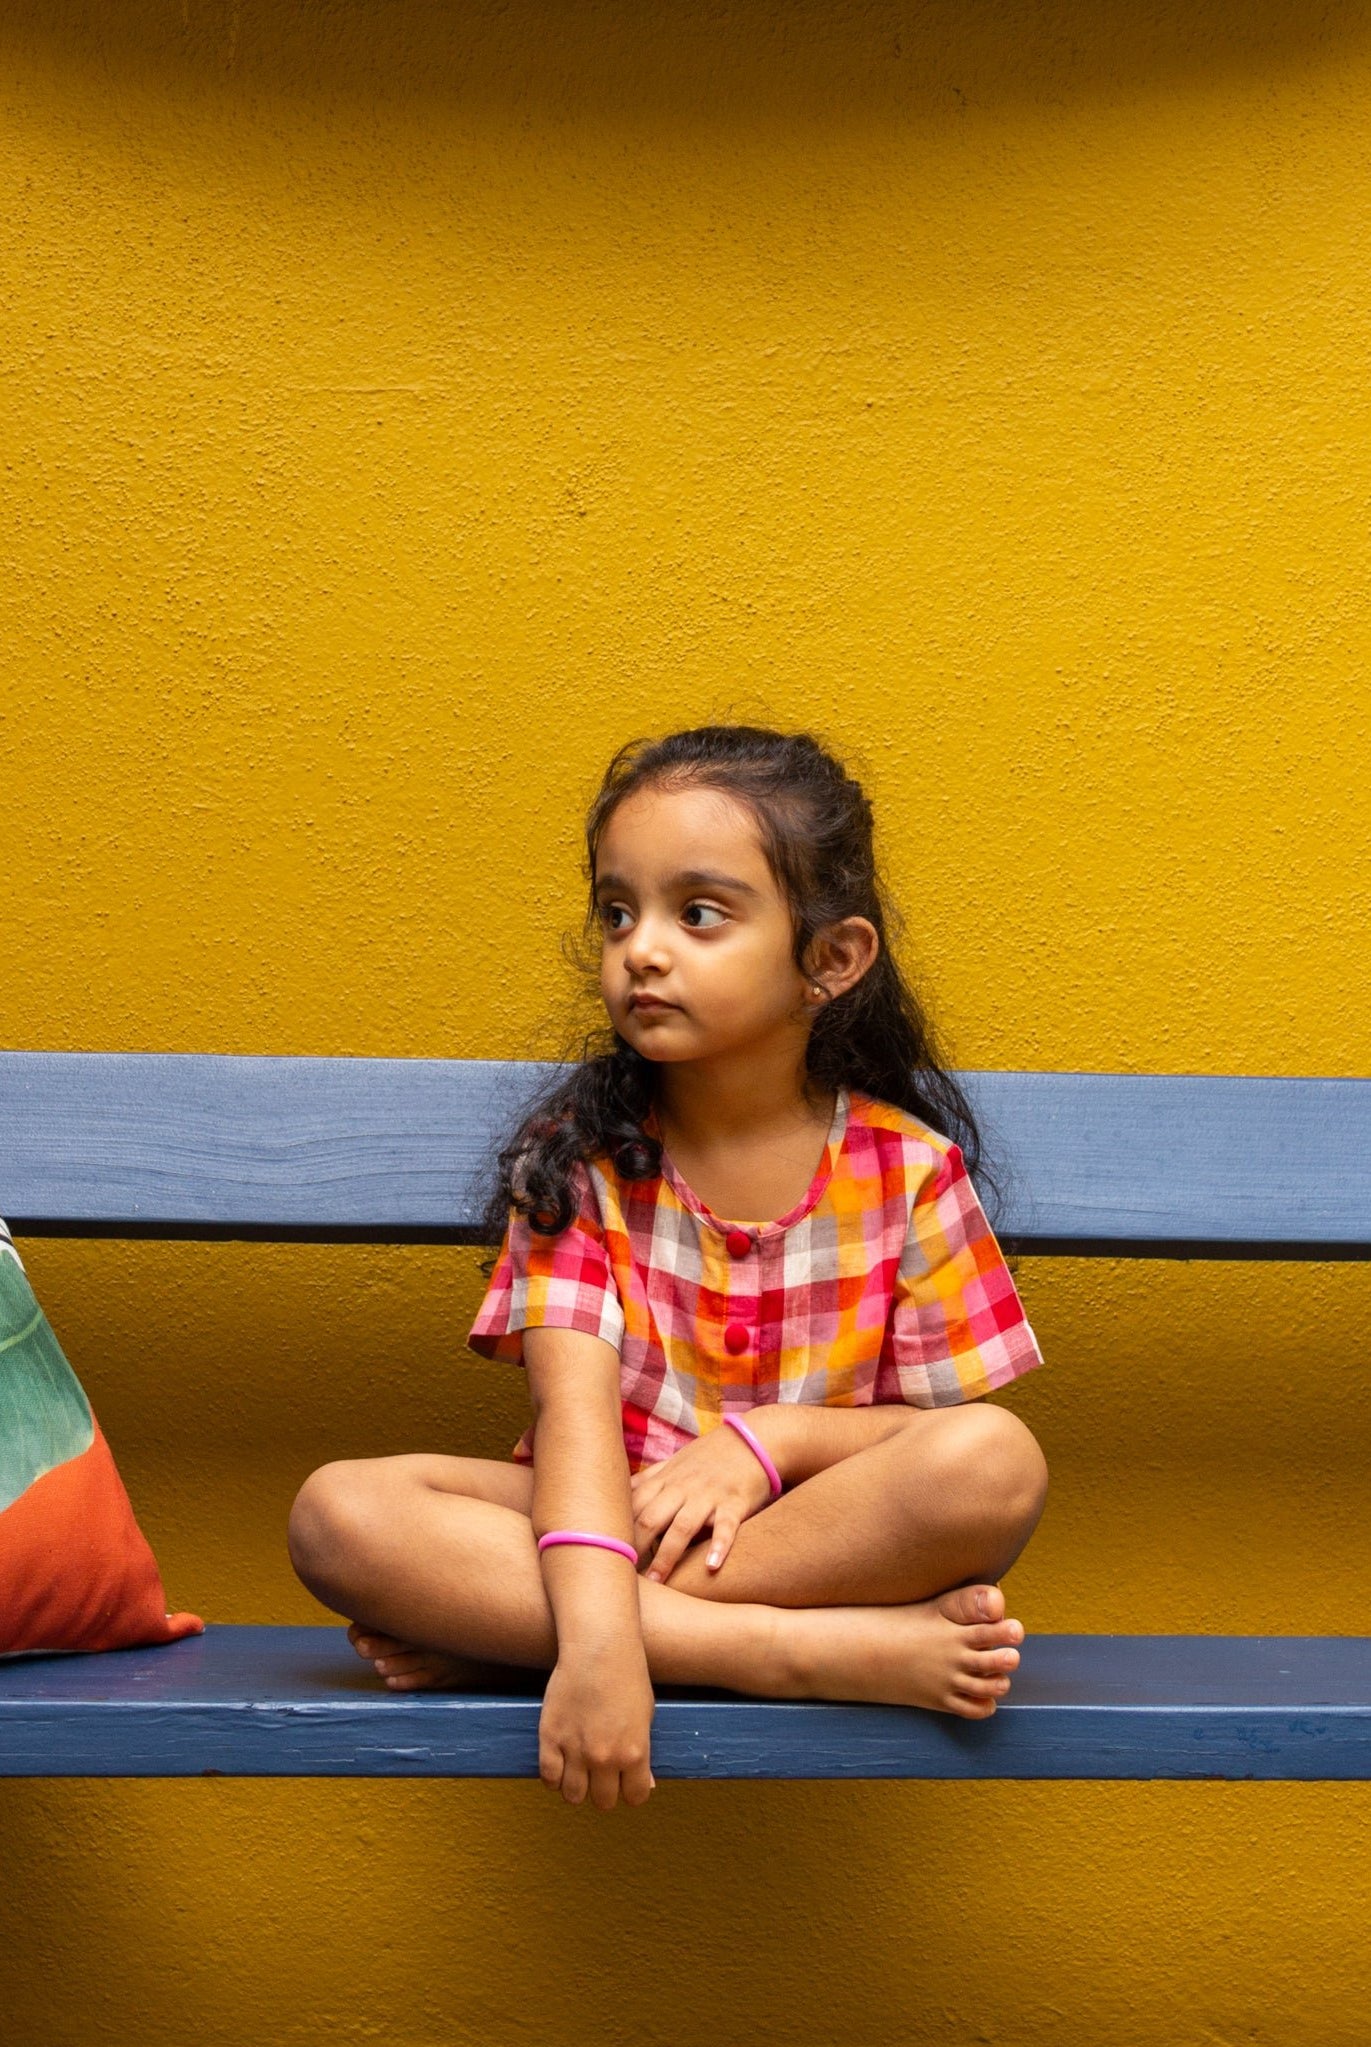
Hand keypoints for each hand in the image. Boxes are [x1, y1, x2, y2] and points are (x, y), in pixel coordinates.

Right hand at [539, 1635, 655, 1810]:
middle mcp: (605, 1757)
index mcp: (634, 1753)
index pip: (634, 1797)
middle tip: (601, 1773)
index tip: (625, 1780)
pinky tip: (560, 1763)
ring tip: (579, 1769)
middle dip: (604, 1790)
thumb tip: (644, 1786)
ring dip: (577, 1787)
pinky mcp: (550, 1737)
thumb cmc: (627, 1677)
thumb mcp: (646, 1717)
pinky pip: (548, 1777)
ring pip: (573, 1796)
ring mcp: (575, 1749)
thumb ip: (642, 1756)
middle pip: (603, 1801)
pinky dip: (554, 1776)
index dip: (630, 1790)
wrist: (598, 1648)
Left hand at [630, 1418, 775, 1582]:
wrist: (753, 1441)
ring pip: (683, 1526)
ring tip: (658, 1581)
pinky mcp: (735, 1503)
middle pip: (651, 1518)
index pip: (633, 1507)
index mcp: (665, 1481)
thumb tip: (619, 1493)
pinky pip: (726, 1526)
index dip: (618, 1530)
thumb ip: (648, 1481)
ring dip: (668, 1555)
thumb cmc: (709, 1457)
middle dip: (635, 1547)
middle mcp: (683, 1488)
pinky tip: (712, 1566)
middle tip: (623, 1575)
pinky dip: (720, 1545)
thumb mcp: (675, 1463)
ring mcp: (709, 1496)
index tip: (608, 1554)